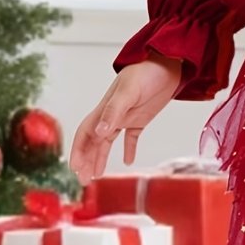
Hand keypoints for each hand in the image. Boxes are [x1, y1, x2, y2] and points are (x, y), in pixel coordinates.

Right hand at [69, 52, 182, 183]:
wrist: (169, 63)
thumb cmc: (146, 73)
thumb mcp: (128, 92)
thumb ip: (114, 112)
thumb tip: (99, 133)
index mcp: (104, 109)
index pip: (85, 133)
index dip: (78, 150)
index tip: (75, 168)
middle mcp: (111, 115)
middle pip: (94, 141)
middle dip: (86, 160)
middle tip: (83, 181)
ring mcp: (126, 117)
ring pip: (108, 142)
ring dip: (101, 158)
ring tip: (97, 176)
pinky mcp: (141, 118)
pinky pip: (131, 137)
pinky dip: (128, 149)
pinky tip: (128, 161)